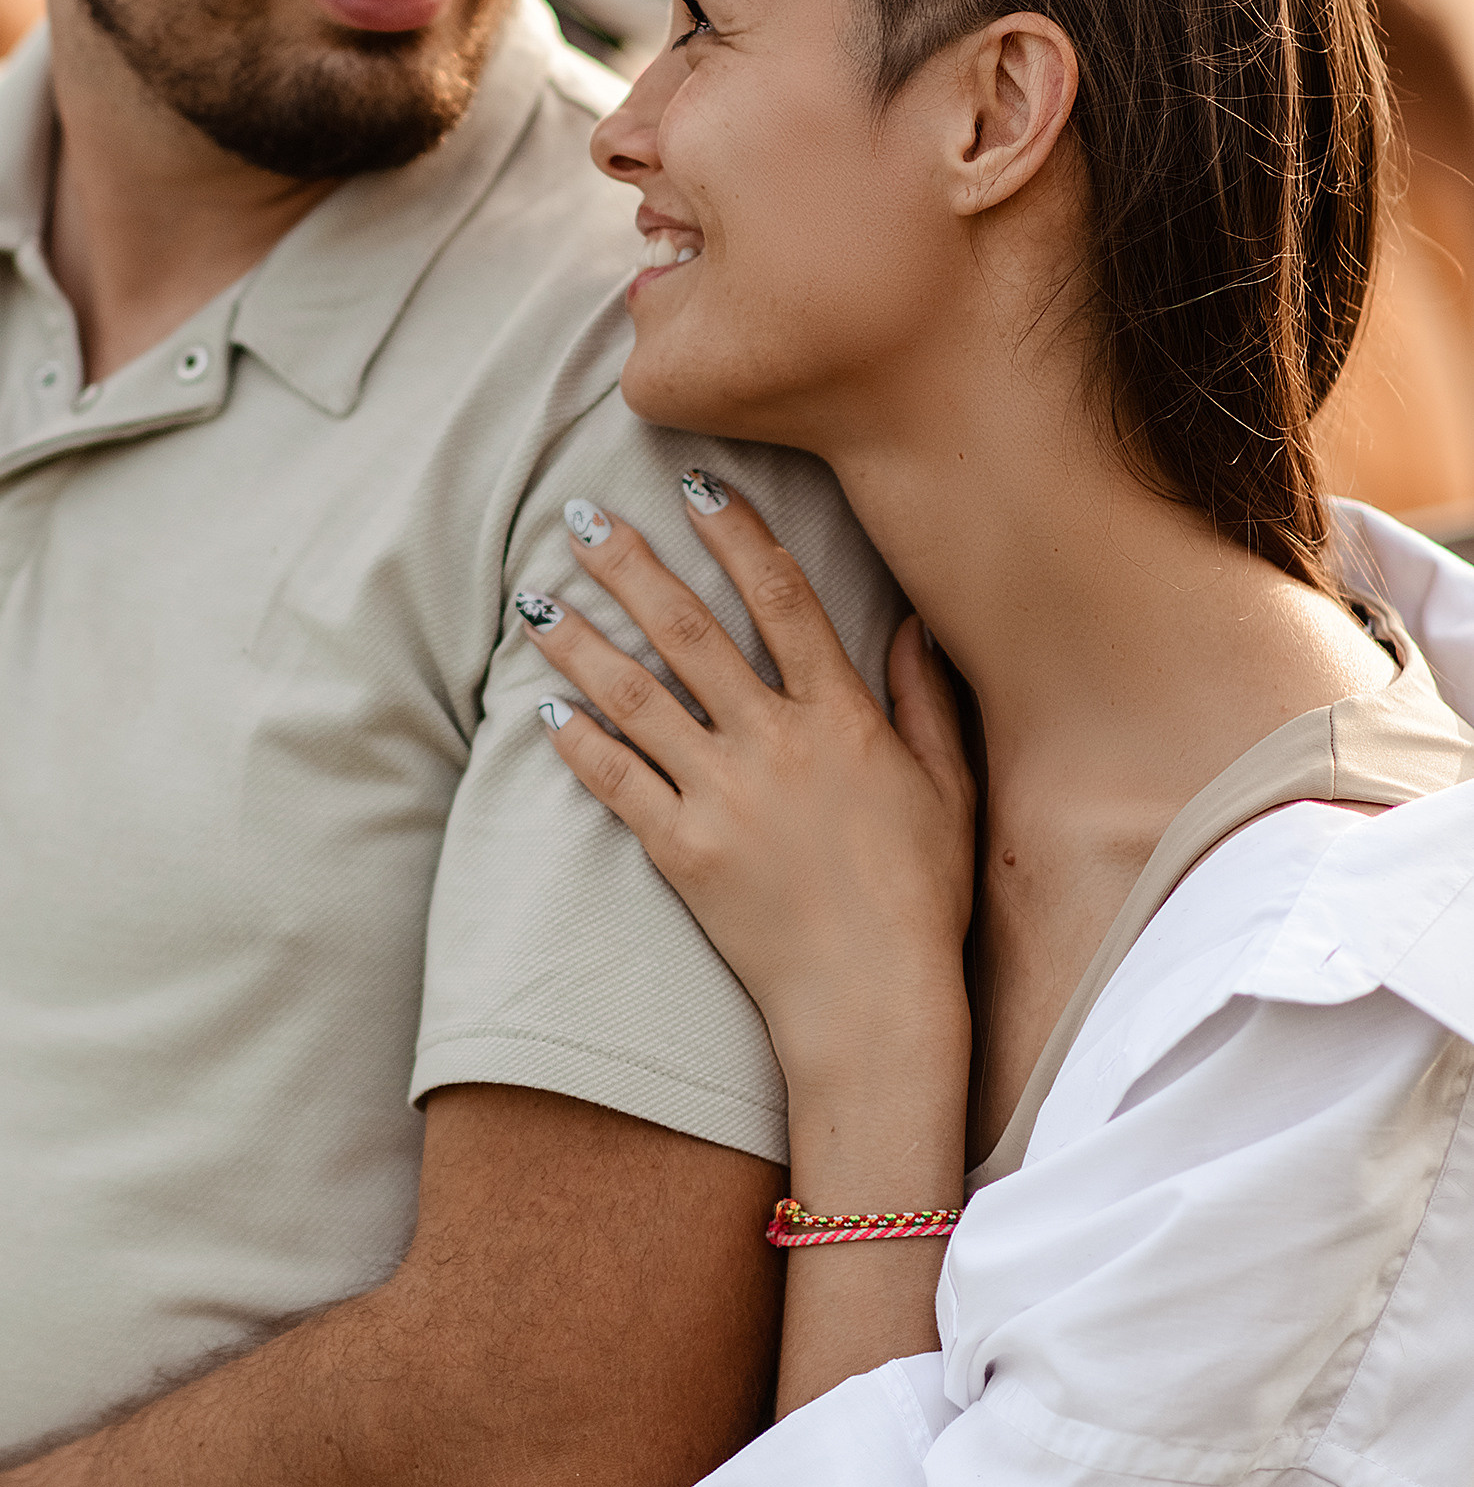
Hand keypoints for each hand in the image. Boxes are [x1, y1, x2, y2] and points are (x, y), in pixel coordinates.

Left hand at [518, 476, 975, 1101]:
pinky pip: (618, 782)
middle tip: (579, 515)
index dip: (735, 532)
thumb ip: (928, 701)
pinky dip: (579, 742)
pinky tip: (547, 709)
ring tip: (536, 601)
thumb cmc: (922, 900)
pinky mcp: (684, 852)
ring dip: (581, 642)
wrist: (873, 1003)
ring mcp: (725, 796)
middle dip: (629, 564)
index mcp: (845, 718)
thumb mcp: (949, 790)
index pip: (783, 597)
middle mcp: (778, 743)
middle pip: (689, 630)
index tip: (692, 483)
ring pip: (636, 697)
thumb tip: (909, 624)